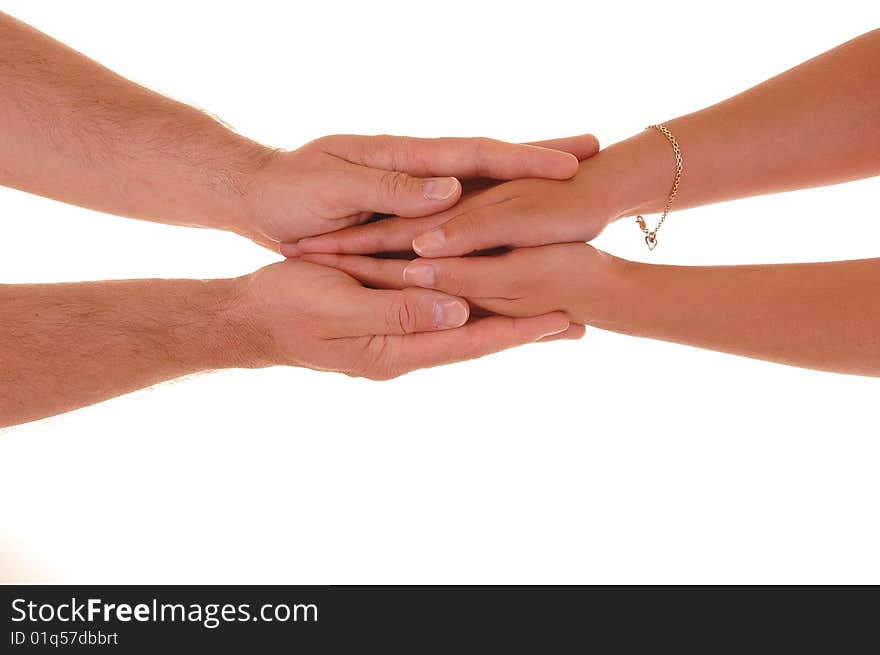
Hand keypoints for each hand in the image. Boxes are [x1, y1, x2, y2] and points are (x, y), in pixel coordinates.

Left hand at [295, 139, 637, 257]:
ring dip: (528, 180)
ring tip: (576, 177)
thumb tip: (451, 191)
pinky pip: (461, 214)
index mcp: (405, 158)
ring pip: (484, 186)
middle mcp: (420, 171)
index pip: (475, 154)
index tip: (569, 163)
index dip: (522, 159)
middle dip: (541, 156)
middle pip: (492, 161)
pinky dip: (495, 209)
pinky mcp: (409, 214)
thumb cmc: (289, 189)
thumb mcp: (333, 186)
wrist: (259, 197)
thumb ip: (390, 187)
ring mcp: (417, 191)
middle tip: (595, 149)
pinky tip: (520, 217)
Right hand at [299, 243, 631, 329]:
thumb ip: (396, 312)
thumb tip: (456, 313)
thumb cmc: (286, 310)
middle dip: (526, 327)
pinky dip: (471, 294)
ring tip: (549, 303)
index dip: (518, 331)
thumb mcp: (338, 309)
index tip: (565, 323)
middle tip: (578, 319)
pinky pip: (439, 304)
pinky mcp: (389, 314)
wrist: (250, 317)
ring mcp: (399, 331)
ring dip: (505, 311)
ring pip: (463, 318)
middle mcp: (408, 344)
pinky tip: (492, 283)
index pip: (471, 340)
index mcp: (398, 349)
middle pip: (478, 334)